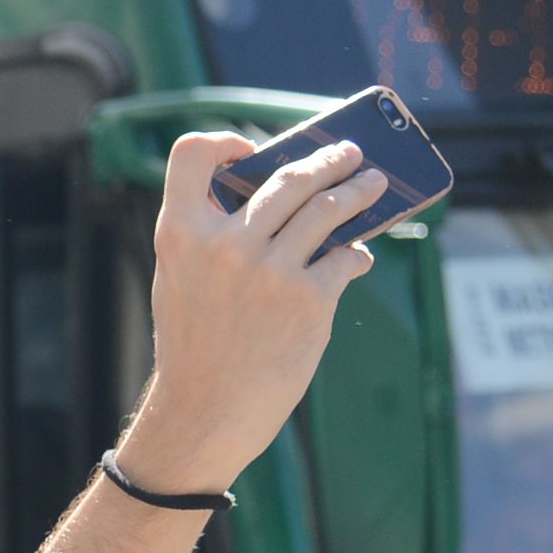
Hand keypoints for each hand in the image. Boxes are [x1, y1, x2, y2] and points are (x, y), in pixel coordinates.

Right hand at [128, 130, 383, 495]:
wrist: (207, 410)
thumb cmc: (195, 344)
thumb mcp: (181, 280)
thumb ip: (210, 237)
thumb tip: (276, 201)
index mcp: (181, 234)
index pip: (192, 155)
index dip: (223, 143)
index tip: (252, 151)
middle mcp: (226, 244)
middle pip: (288, 177)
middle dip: (327, 160)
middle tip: (347, 154)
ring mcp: (271, 270)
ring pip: (329, 208)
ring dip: (358, 189)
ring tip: (372, 182)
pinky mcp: (309, 298)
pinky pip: (344, 257)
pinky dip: (355, 252)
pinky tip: (358, 254)